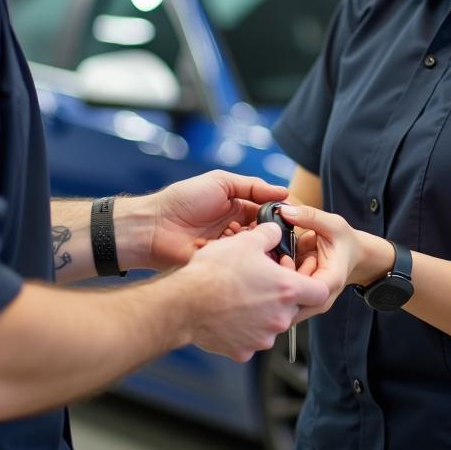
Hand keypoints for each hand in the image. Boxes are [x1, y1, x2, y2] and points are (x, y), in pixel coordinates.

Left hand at [121, 171, 288, 270]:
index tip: (297, 218)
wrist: (153, 226)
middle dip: (276, 235)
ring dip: (262, 248)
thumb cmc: (183, 200)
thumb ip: (253, 186)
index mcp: (239, 209)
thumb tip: (285, 192)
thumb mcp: (220, 182)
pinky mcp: (223, 267)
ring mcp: (231, 250)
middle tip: (285, 236)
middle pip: (267, 234)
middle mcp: (238, 230)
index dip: (283, 216)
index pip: (270, 213)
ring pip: (257, 251)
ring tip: (266, 245)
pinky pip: (242, 265)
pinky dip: (247, 261)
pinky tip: (250, 258)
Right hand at [179, 222, 329, 361]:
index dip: (312, 280)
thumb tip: (276, 231)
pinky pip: (250, 339)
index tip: (297, 273)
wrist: (184, 303)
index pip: (320, 291)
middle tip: (260, 280)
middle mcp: (280, 318)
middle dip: (281, 295)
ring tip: (239, 295)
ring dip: (262, 312)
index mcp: (287, 290)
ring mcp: (262, 338)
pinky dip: (243, 328)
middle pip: (292, 307)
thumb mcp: (246, 241)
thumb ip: (269, 234)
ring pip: (271, 324)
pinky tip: (227, 313)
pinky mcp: (243, 351)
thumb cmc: (216, 271)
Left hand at [274, 205, 393, 318]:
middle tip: (278, 256)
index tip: (286, 257)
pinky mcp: (300, 296)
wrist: (354, 255)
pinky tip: (278, 263)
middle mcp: (320, 298)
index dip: (290, 275)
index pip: (305, 291)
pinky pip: (282, 292)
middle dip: (279, 278)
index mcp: (330, 282)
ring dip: (276, 278)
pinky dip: (276, 278)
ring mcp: (309, 300)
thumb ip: (310, 217)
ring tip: (280, 258)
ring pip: (284, 299)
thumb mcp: (333, 224)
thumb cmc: (346, 241)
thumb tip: (284, 211)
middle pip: (290, 301)